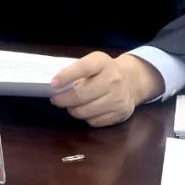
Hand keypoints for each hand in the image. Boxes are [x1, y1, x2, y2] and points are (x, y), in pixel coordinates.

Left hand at [49, 52, 163, 126]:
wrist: (132, 81)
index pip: (84, 68)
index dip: (66, 76)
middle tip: (56, 99)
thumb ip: (77, 71)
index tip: (53, 84)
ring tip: (70, 105)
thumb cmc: (105, 71)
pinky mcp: (120, 113)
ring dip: (73, 110)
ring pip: (85, 111)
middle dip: (63, 99)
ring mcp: (118, 98)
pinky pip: (94, 121)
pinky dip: (86, 117)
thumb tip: (56, 86)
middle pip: (81, 94)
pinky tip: (86, 110)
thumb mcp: (94, 63)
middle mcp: (113, 79)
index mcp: (103, 62)